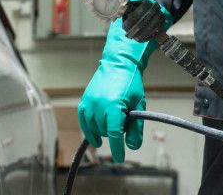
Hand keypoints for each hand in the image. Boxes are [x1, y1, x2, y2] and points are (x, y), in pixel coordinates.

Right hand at [78, 18, 148, 161]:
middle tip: (125, 122)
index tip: (120, 158)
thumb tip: (132, 147)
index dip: (117, 149)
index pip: (114, 134)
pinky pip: (83, 120)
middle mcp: (98, 105)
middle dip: (115, 133)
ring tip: (114, 121)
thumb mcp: (138, 105)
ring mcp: (89, 102)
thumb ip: (136, 127)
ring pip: (94, 128)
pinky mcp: (84, 100)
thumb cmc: (131, 84)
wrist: (118, 64)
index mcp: (113, 106)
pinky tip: (94, 138)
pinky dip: (88, 130)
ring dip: (103, 131)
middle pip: (105, 132)